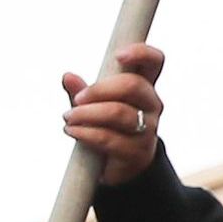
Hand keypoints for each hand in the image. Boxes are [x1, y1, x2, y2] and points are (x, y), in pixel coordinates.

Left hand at [62, 43, 167, 187]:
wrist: (116, 168)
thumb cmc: (106, 127)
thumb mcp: (92, 106)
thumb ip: (81, 91)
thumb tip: (67, 76)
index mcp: (143, 86)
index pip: (154, 62)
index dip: (141, 53)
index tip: (118, 56)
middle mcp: (151, 105)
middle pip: (133, 86)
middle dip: (99, 89)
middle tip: (77, 99)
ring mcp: (148, 129)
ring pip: (119, 113)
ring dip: (87, 114)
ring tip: (68, 118)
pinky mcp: (138, 152)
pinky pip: (110, 139)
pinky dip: (86, 133)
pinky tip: (72, 131)